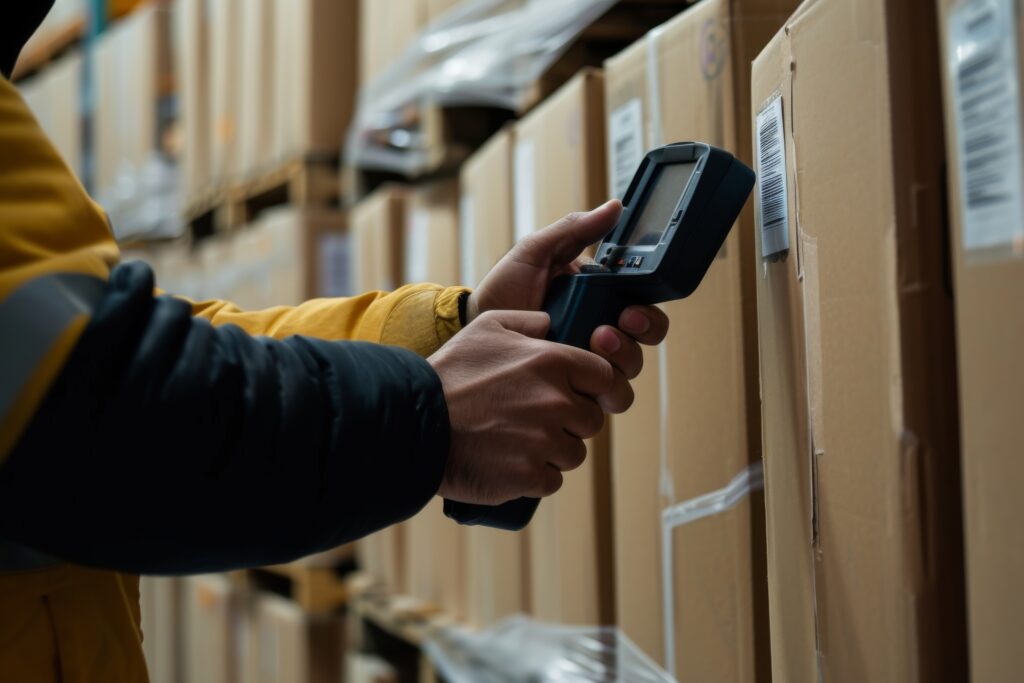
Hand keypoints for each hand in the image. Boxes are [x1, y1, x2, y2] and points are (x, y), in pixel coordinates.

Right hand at [429, 309, 631, 505]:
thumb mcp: (486, 327)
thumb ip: (529, 321)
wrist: (414, 422)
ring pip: (574, 454)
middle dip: (571, 423)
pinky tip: (510, 463)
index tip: (584, 396)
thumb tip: (553, 324)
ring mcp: (544, 442)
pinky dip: (535, 477)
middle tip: (536, 420)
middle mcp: (556, 402)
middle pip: (592, 421)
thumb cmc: (450, 373)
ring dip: (553, 452)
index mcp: (553, 362)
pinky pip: (552, 481)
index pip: (607, 378)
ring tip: (517, 442)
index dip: (597, 389)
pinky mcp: (528, 477)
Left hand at [467, 200, 669, 382]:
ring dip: (621, 359)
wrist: (475, 329)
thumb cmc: (505, 290)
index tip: (631, 309)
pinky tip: (580, 377)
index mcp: (602, 298)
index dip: (648, 312)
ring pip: (630, 371)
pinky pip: (604, 398)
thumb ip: (574, 230)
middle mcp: (603, 331)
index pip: (644, 307)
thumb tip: (615, 207)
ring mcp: (590, 362)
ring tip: (592, 344)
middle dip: (637, 337)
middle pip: (645, 341)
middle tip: (610, 329)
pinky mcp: (575, 387)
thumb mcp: (536, 252)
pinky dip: (601, 390)